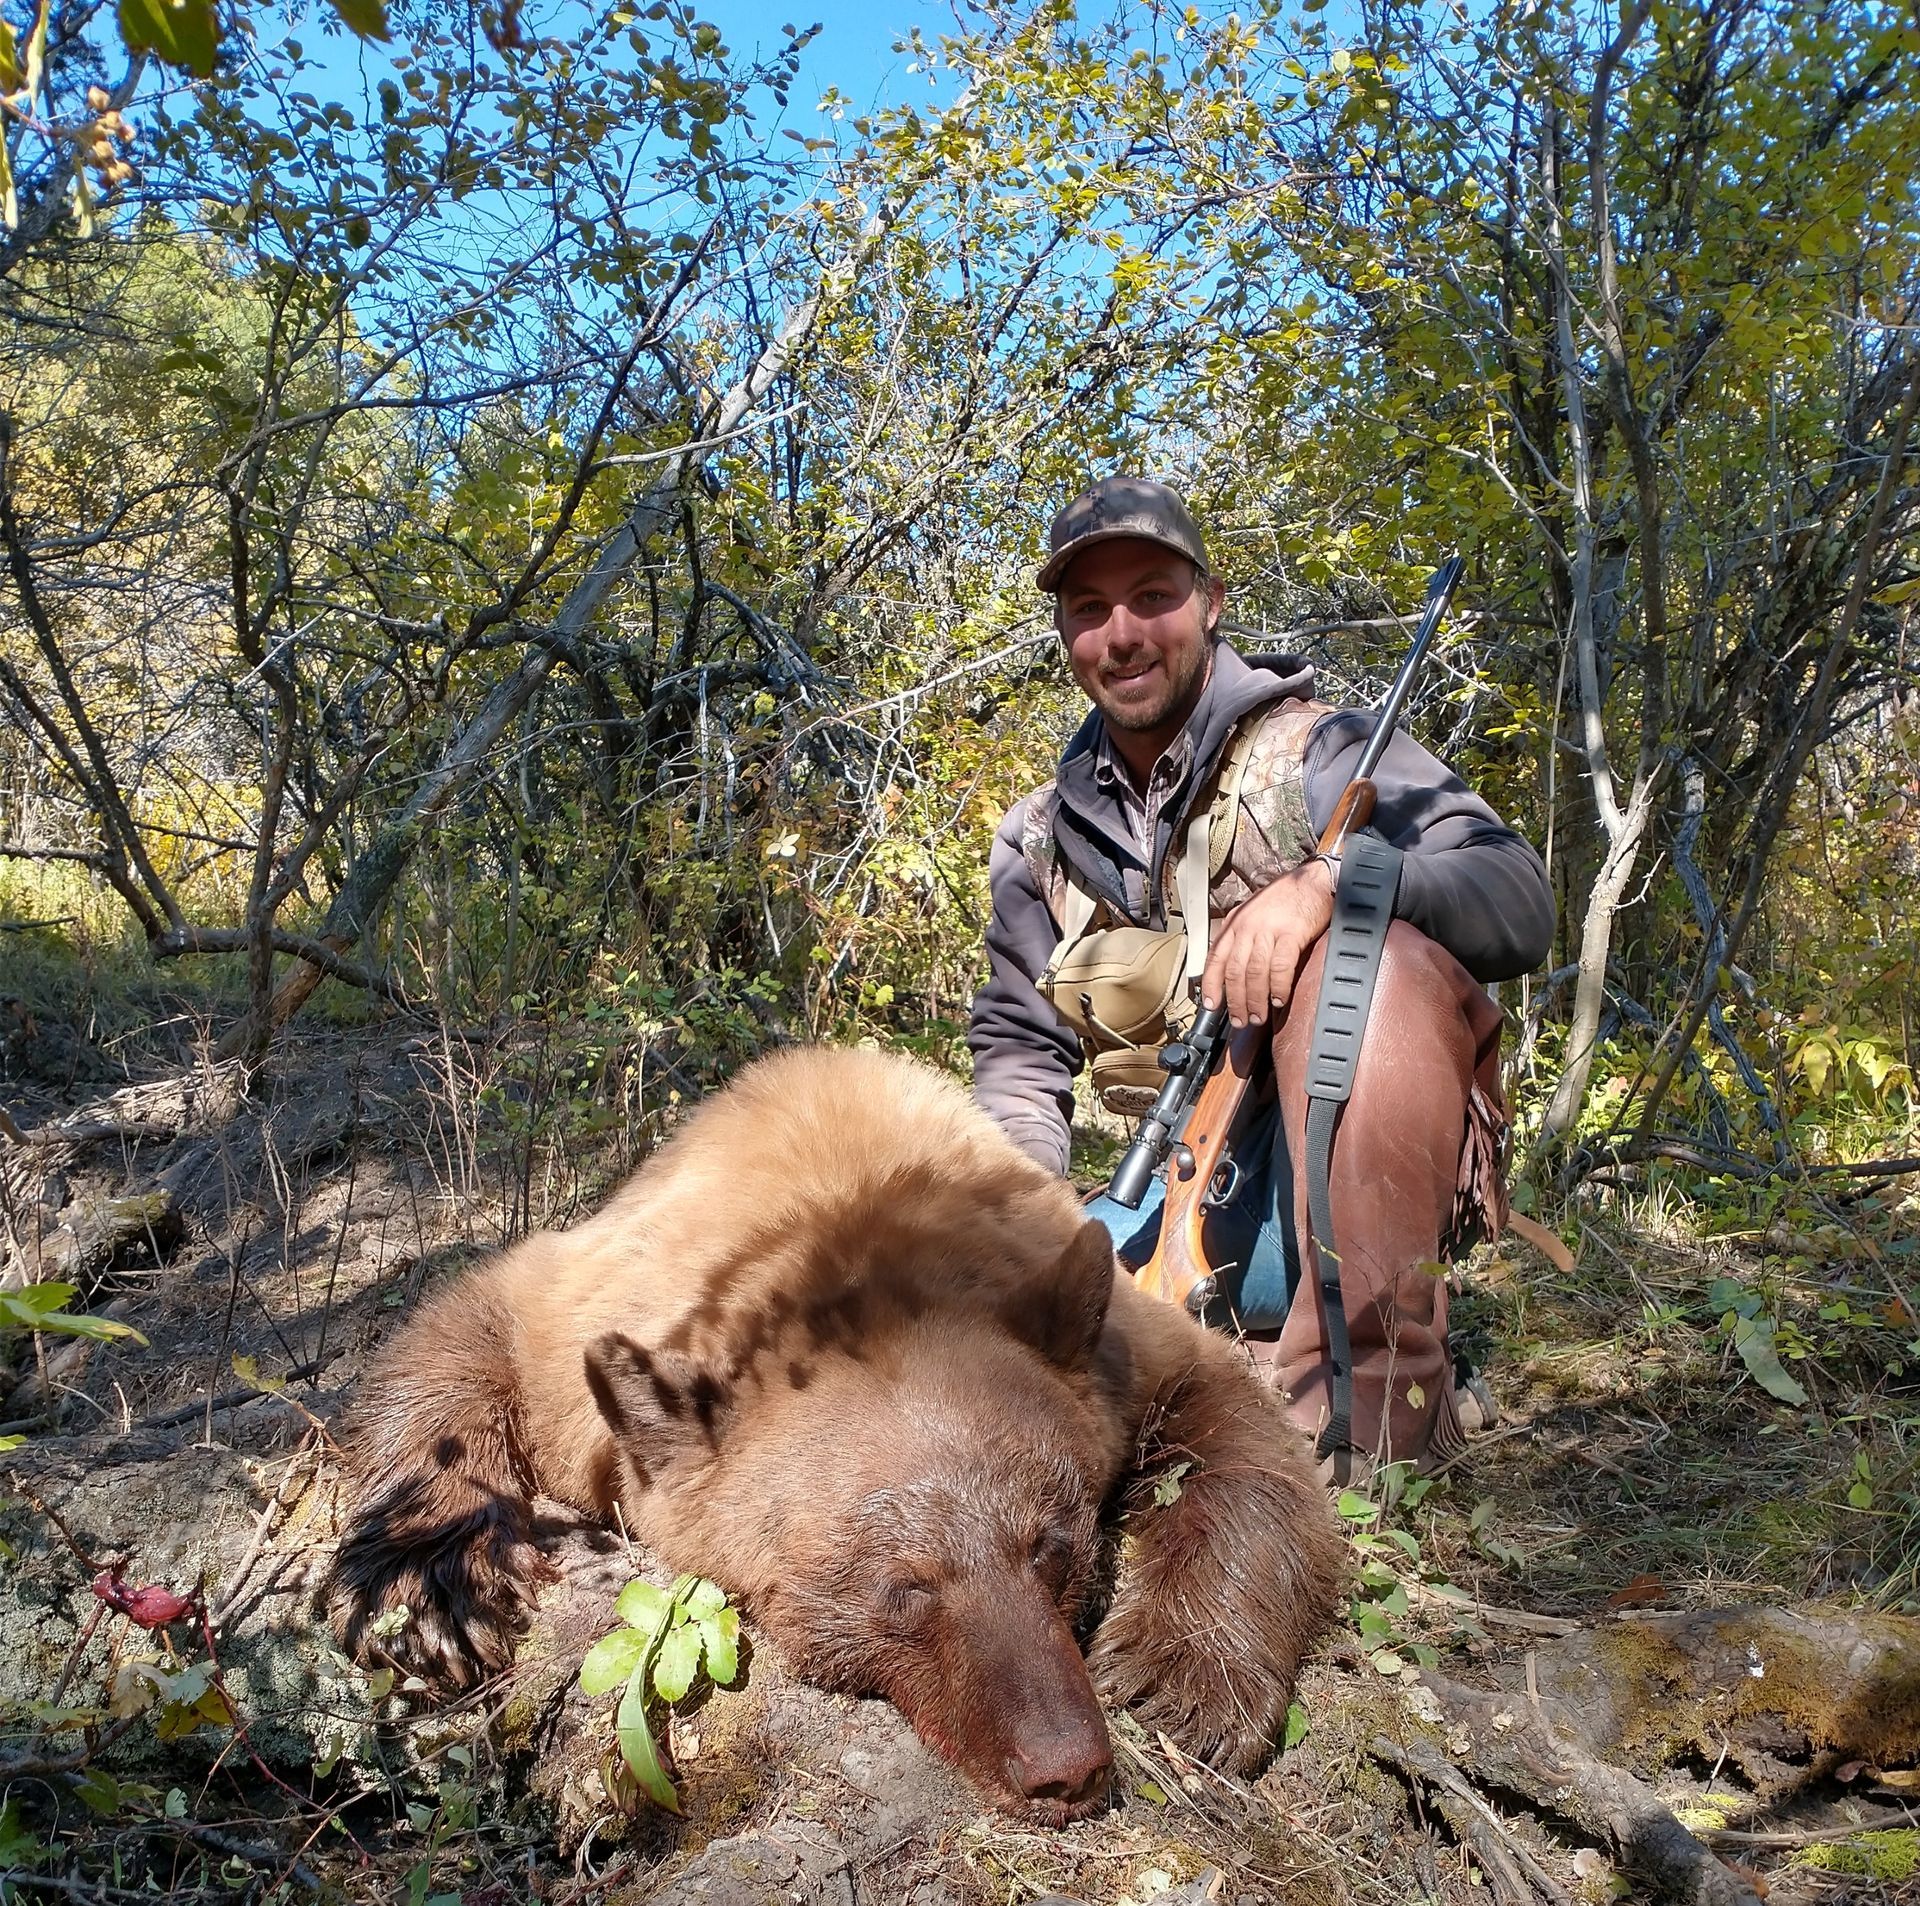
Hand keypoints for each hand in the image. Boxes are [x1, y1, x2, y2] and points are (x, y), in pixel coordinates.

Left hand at [1200, 858, 1335, 1028]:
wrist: (1313, 881)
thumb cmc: (1286, 900)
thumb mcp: (1253, 915)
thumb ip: (1242, 938)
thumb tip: (1234, 971)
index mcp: (1235, 923)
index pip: (1215, 958)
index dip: (1211, 985)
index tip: (1211, 1005)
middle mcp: (1247, 926)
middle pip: (1234, 971)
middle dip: (1235, 1001)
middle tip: (1240, 1020)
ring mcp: (1268, 929)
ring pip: (1254, 972)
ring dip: (1255, 999)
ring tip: (1258, 1016)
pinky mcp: (1291, 933)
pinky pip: (1279, 966)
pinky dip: (1277, 986)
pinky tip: (1278, 999)